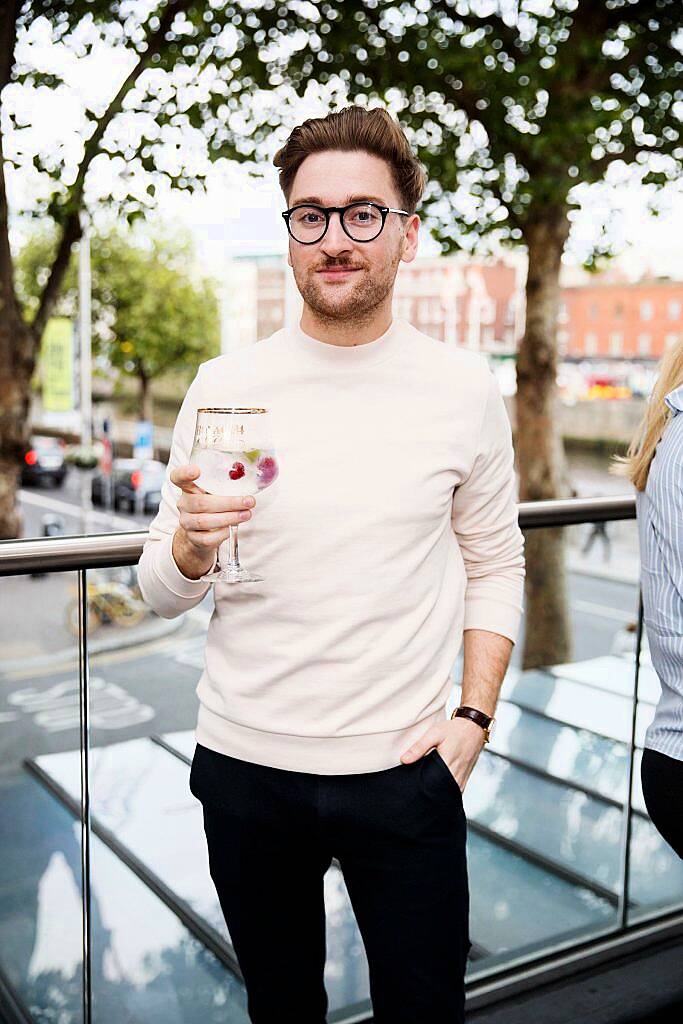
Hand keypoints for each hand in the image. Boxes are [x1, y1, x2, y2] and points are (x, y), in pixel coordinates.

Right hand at [170, 463, 256, 577]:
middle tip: (248, 501)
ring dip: (229, 518)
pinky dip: (222, 534)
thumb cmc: (213, 509)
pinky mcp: (193, 538)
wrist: (201, 535)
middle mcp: (184, 504)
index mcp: (189, 488)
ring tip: (246, 515)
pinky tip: (231, 529)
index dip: (184, 473)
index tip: (197, 470)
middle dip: (229, 502)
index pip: (178, 477)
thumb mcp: (216, 494)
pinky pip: (207, 538)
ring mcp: (186, 522)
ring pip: (204, 521)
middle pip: (201, 502)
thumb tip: (251, 482)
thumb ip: (226, 487)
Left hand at [400, 716, 485, 792]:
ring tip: (430, 791)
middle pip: (442, 790)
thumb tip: (404, 760)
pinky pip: (458, 788)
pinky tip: (442, 787)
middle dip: (432, 792)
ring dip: (442, 792)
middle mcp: (458, 772)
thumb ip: (419, 747)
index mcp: (448, 763)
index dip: (424, 788)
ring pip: (451, 791)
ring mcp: (464, 775)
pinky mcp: (467, 774)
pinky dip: (450, 789)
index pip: (434, 784)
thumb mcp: (434, 733)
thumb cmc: (454, 729)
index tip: (415, 788)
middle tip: (420, 791)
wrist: (474, 725)